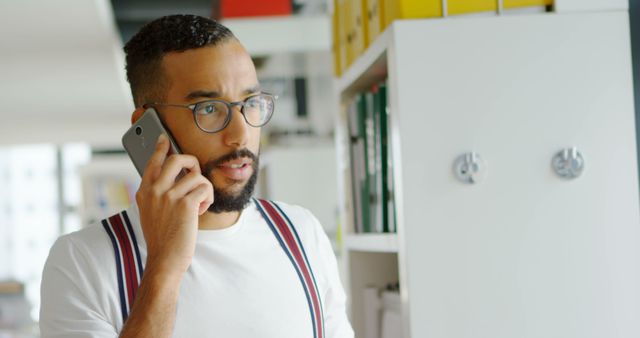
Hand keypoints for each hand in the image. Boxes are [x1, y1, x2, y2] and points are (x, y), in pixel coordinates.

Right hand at [135, 134, 213, 276]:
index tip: (165, 139)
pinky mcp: (185, 204)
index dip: (160, 148)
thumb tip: (178, 176)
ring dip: (203, 189)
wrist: (164, 260)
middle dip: (192, 162)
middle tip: (196, 174)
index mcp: (144, 191)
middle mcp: (154, 190)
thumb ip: (158, 194)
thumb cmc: (162, 239)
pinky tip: (201, 210)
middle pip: (176, 159)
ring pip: (196, 175)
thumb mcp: (151, 213)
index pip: (153, 162)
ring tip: (199, 204)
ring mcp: (169, 196)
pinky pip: (204, 188)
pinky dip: (207, 198)